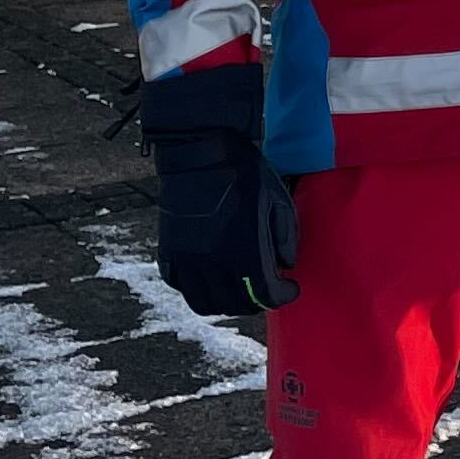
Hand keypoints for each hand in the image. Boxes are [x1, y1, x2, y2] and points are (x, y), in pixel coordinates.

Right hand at [142, 61, 299, 317]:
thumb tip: (285, 264)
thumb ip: (285, 238)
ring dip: (226, 302)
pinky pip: (180, 286)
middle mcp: (214, 264)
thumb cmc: (243, 174)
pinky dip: (197, 289)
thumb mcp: (277, 202)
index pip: (266, 295)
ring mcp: (188, 260)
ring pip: (205, 303)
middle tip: (266, 289)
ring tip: (238, 290)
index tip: (290, 287)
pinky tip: (210, 278)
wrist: (200, 154)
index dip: (283, 295)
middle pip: (236, 304)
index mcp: (245, 253)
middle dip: (257, 301)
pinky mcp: (169, 252)